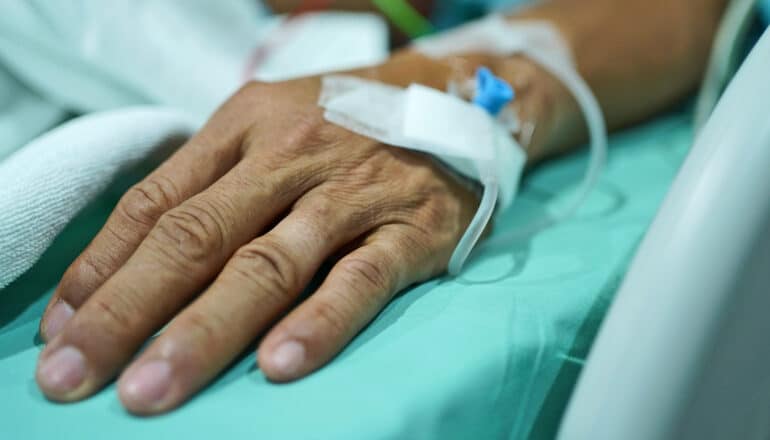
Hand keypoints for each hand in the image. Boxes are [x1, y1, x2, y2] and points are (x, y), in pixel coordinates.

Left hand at [35, 70, 480, 414]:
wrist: (451, 97)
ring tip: (155, 388)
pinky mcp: (410, 226)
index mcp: (245, 127)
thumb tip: (123, 269)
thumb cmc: (342, 125)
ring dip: (207, 330)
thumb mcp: (267, 129)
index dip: (102, 270)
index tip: (63, 334)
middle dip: (129, 311)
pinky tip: (280, 364)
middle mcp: (291, 155)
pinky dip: (319, 321)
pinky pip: (361, 277)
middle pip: (197, 237)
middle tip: (77, 378)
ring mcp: (351, 192)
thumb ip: (206, 185)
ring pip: (269, 264)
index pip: (156, 202)